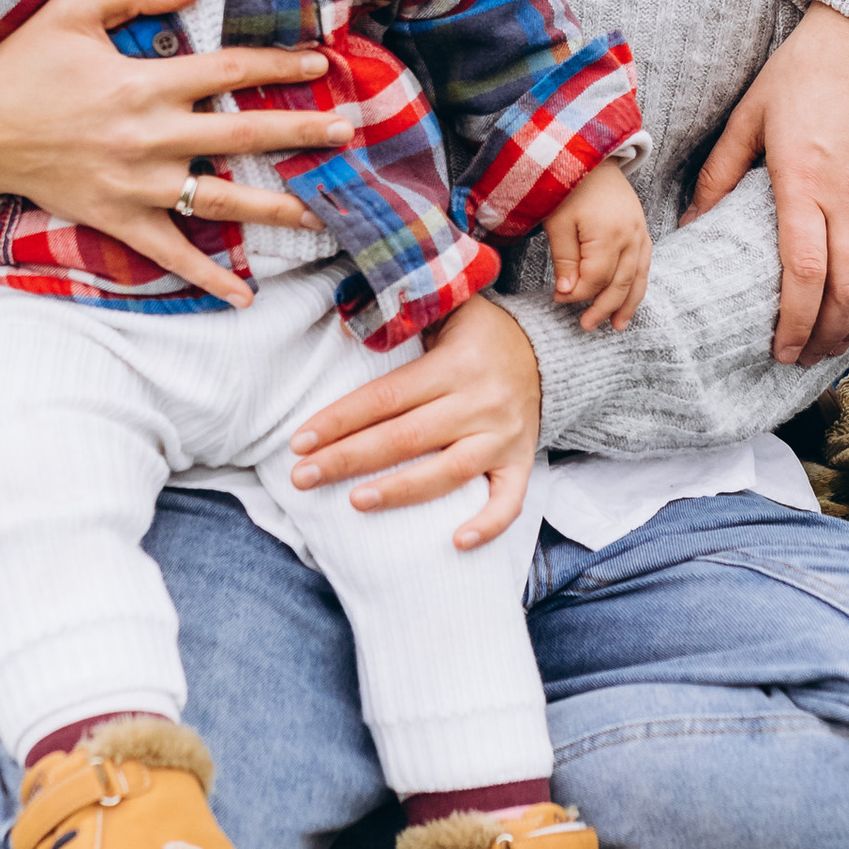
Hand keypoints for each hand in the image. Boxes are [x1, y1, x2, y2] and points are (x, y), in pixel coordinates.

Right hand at [0, 0, 352, 308]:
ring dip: (277, 207)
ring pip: (220, 198)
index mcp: (144, 83)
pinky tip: (244, 295)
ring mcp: (137, 184)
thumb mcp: (72, 11)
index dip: (276, 65)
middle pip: (241, 134)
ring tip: (327, 212)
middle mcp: (149, 136)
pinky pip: (170, 254)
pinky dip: (207, 277)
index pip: (227, 72)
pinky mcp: (118, 219)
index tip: (320, 64)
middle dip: (299, 132)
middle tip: (346, 133)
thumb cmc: (24, 65)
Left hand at [288, 295, 541, 549]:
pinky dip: (488, 523)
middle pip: (407, 438)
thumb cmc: (480, 333)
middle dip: (349, 459)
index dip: (341, 420)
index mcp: (456, 363)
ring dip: (401, 491)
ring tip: (355, 502)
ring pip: (450, 472)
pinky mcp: (522, 460)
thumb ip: (400, 315)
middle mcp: (481, 402)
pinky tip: (457, 542)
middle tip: (303, 477)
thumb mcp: (447, 306)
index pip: (386, 397)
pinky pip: (510, 499)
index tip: (301, 441)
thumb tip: (341, 328)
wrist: (547, 351)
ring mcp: (504, 436)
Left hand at [546, 161, 650, 330]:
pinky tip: (631, 297)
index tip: (557, 300)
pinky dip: (638, 283)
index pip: (595, 279)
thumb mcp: (558, 221)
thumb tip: (567, 292)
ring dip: (628, 303)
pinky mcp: (642, 229)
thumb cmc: (568, 185)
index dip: (576, 294)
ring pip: (638, 277)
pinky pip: (645, 263)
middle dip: (604, 308)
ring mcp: (640, 232)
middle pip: (620, 283)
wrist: (591, 152)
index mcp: (608, 234)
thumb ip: (564, 258)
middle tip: (587, 326)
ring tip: (618, 325)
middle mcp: (631, 236)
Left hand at [690, 1, 848, 368]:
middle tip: (804, 358)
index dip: (795, 320)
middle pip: (847, 288)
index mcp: (805, 180)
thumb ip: (720, 174)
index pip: (805, 272)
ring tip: (835, 343)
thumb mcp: (748, 117)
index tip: (780, 348)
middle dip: (826, 334)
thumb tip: (692, 225)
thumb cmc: (801, 72)